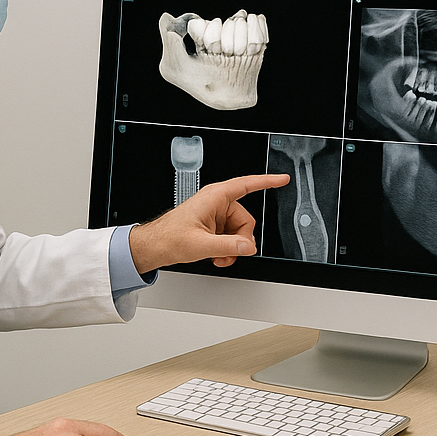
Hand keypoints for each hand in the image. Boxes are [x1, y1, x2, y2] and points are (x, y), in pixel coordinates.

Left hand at [127, 173, 289, 272]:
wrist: (154, 247)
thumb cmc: (169, 238)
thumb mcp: (201, 245)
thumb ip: (228, 246)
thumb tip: (248, 247)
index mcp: (214, 197)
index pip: (246, 185)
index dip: (266, 181)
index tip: (282, 179)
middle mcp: (216, 204)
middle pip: (246, 220)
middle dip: (240, 240)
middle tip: (229, 252)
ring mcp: (215, 216)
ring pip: (239, 232)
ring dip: (232, 248)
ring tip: (218, 256)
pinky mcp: (213, 227)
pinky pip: (231, 238)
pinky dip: (227, 250)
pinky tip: (216, 256)